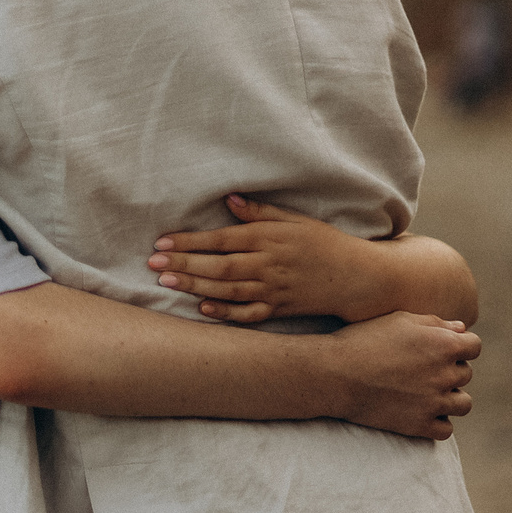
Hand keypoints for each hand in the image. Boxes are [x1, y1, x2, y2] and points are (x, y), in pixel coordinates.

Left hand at [148, 195, 378, 323]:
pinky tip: (202, 309)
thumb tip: (231, 199)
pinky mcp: (280, 309)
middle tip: (153, 263)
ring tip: (166, 281)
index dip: (190, 241)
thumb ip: (261, 212)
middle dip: (184, 264)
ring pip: (228, 290)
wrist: (358, 277)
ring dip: (195, 286)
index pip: (221, 239)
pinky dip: (225, 313)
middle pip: (219, 266)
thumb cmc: (324, 243)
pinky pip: (248, 314)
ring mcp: (274, 289)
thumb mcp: (295, 220)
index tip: (162, 242)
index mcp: (269, 238)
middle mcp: (268, 264)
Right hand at [321, 311, 479, 439]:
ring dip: (451, 397)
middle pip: (466, 373)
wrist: (335, 374)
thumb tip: (462, 329)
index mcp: (444, 345)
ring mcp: (434, 403)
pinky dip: (438, 421)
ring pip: (463, 404)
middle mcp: (444, 374)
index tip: (443, 348)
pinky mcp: (419, 425)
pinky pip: (445, 429)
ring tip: (429, 392)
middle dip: (450, 369)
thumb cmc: (364, 340)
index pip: (475, 346)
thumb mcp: (398, 320)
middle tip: (423, 368)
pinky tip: (422, 411)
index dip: (460, 345)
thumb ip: (435, 323)